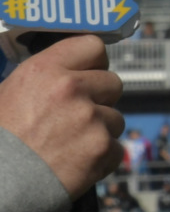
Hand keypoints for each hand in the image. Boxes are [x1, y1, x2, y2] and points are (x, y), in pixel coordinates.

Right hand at [0, 34, 123, 198]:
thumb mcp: (6, 95)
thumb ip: (41, 80)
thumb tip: (66, 71)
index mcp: (44, 71)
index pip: (92, 46)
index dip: (93, 62)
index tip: (88, 73)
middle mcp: (71, 89)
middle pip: (112, 83)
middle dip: (99, 99)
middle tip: (74, 118)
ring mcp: (91, 119)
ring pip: (115, 118)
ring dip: (99, 131)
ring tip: (67, 146)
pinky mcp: (103, 149)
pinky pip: (116, 148)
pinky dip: (101, 158)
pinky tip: (74, 165)